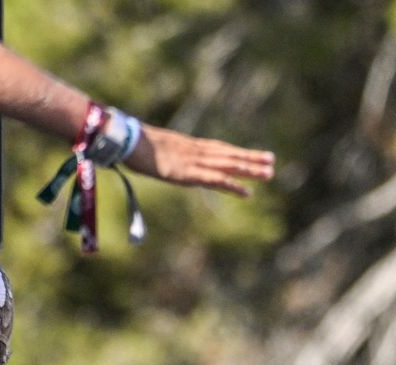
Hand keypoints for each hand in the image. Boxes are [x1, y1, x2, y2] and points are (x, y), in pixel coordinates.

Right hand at [124, 125, 274, 196]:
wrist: (123, 140)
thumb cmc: (132, 144)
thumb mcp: (154, 149)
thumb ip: (164, 155)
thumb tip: (162, 159)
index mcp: (188, 145)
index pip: (219, 148)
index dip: (237, 151)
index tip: (253, 152)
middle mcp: (195, 151)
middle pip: (228, 155)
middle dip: (250, 158)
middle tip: (272, 162)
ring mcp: (193, 162)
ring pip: (227, 165)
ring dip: (248, 170)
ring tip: (268, 173)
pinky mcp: (188, 173)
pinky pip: (214, 180)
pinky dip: (232, 185)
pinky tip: (246, 192)